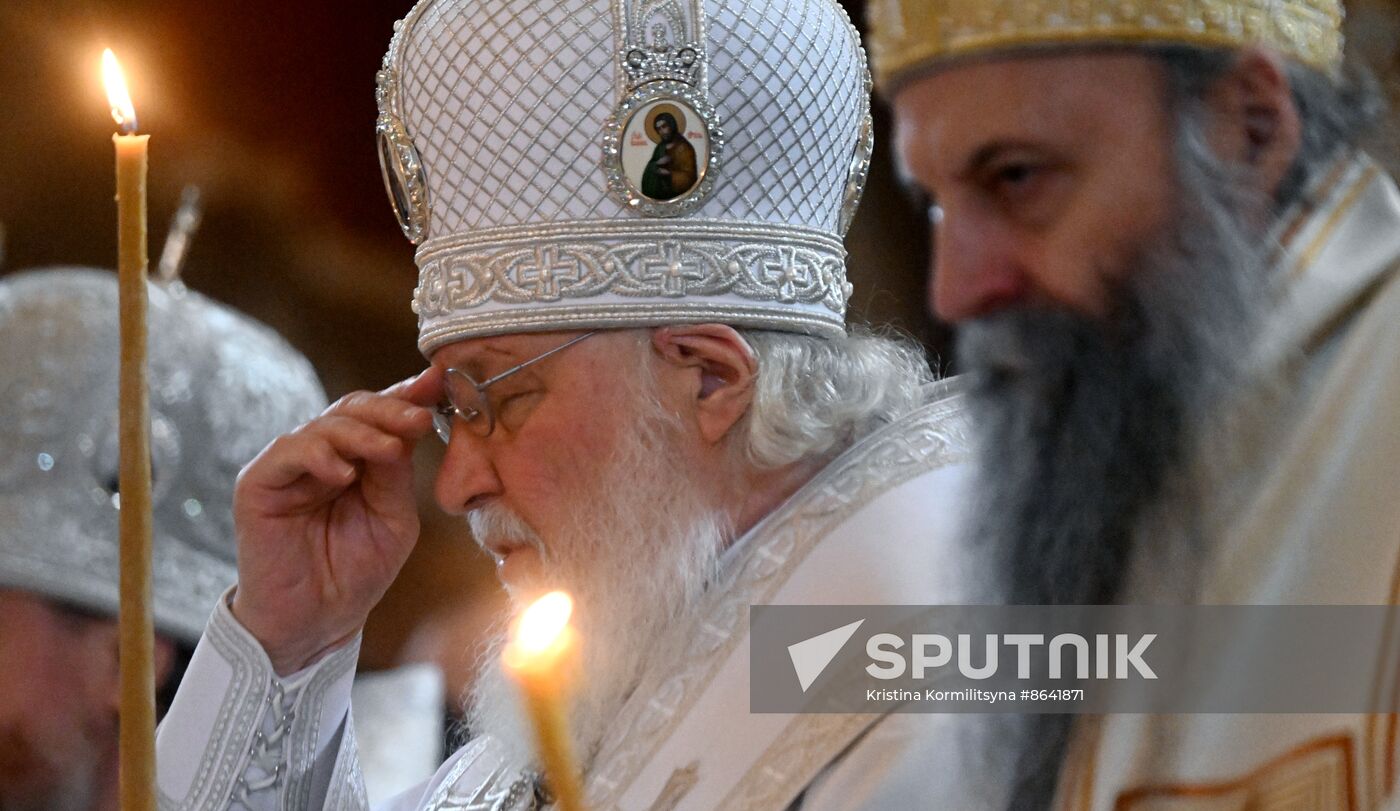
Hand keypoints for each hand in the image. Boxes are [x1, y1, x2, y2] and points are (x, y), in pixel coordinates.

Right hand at [230, 369, 441, 673]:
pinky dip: (319, 455)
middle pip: (354, 409)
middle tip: (419, 417)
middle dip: (390, 409)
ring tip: (389, 449)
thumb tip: (411, 424)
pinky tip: (343, 473)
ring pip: (325, 425)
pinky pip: (288, 452)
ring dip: (362, 433)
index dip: (408, 396)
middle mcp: (321, 453)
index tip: (439, 383)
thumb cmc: (355, 572)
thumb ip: (397, 473)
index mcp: (356, 458)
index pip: (380, 415)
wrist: (316, 622)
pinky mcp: (258, 483)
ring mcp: (289, 465)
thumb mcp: (393, 518)